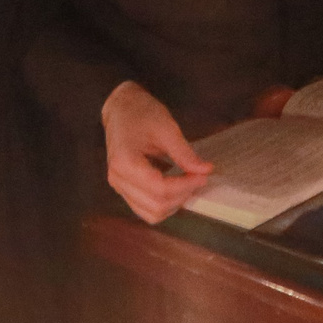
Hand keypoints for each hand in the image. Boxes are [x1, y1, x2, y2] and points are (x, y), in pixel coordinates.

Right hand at [101, 81, 211, 223]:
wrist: (122, 108)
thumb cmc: (141, 113)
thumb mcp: (166, 127)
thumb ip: (184, 153)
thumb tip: (205, 170)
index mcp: (124, 161)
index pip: (159, 188)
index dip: (185, 186)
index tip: (203, 175)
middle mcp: (118, 179)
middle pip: (156, 205)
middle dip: (182, 195)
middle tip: (199, 178)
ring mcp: (118, 186)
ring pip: (151, 213)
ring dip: (174, 204)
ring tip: (188, 183)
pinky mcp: (124, 189)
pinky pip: (145, 208)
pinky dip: (164, 203)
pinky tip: (176, 187)